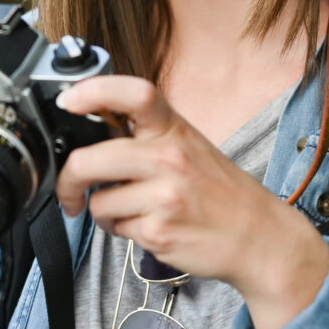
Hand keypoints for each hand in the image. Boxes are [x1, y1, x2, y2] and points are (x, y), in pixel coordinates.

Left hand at [55, 75, 328, 328]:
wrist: (261, 237)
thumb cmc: (220, 192)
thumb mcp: (189, 146)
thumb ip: (146, 136)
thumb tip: (89, 130)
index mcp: (174, 129)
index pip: (134, 93)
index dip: (93, 91)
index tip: (67, 101)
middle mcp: (169, 157)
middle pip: (88, 161)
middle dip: (68, 182)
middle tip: (70, 191)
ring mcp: (164, 196)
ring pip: (98, 202)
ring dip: (104, 212)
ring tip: (134, 211)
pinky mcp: (159, 231)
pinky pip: (115, 228)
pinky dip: (123, 231)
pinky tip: (149, 226)